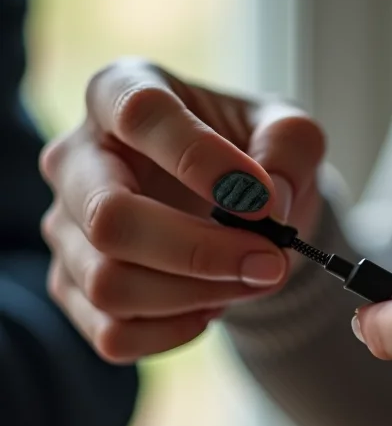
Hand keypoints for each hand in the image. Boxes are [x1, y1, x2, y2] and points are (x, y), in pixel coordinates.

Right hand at [40, 58, 324, 363]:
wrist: (238, 204)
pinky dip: (174, 331)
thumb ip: (289, 150)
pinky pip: (112, 333)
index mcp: (122, 92)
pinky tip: (211, 306)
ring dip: (197, 295)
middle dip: (201, 252)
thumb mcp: (288, 132)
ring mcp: (68, 227)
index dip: (201, 159)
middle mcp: (79, 159)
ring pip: (109, 284)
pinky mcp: (75, 285)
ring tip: (250, 279)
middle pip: (111, 219)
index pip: (140, 116)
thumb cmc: (252, 154)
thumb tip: (267, 207)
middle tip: (269, 260)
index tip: (262, 199)